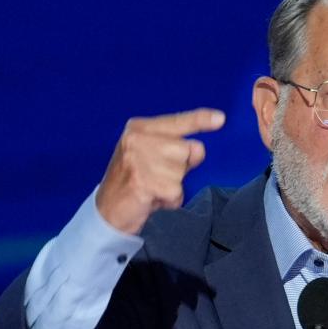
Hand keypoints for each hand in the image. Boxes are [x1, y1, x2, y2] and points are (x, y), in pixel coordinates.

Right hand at [95, 108, 224, 233]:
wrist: (107, 210)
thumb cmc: (133, 180)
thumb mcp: (150, 156)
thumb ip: (175, 148)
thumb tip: (199, 149)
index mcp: (139, 128)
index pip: (177, 121)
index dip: (200, 120)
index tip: (220, 118)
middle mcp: (137, 140)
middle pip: (187, 149)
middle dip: (181, 167)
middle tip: (158, 176)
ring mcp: (138, 160)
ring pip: (182, 172)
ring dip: (174, 186)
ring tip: (153, 188)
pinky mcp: (143, 182)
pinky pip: (176, 192)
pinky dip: (169, 200)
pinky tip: (152, 198)